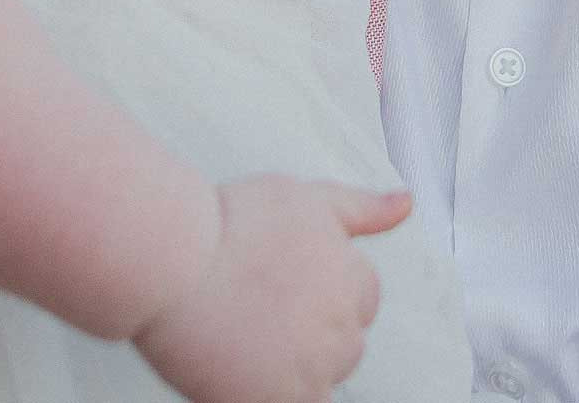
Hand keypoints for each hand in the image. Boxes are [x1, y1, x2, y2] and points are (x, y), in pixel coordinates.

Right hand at [132, 176, 407, 402]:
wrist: (172, 260)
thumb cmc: (228, 222)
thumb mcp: (305, 197)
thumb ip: (361, 208)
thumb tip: (406, 203)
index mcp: (353, 278)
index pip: (362, 299)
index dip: (323, 292)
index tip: (285, 287)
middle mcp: (343, 326)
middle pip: (345, 344)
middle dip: (311, 331)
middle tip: (258, 310)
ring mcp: (312, 369)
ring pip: (322, 380)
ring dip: (296, 367)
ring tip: (247, 339)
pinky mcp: (279, 400)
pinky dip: (279, 392)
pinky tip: (248, 373)